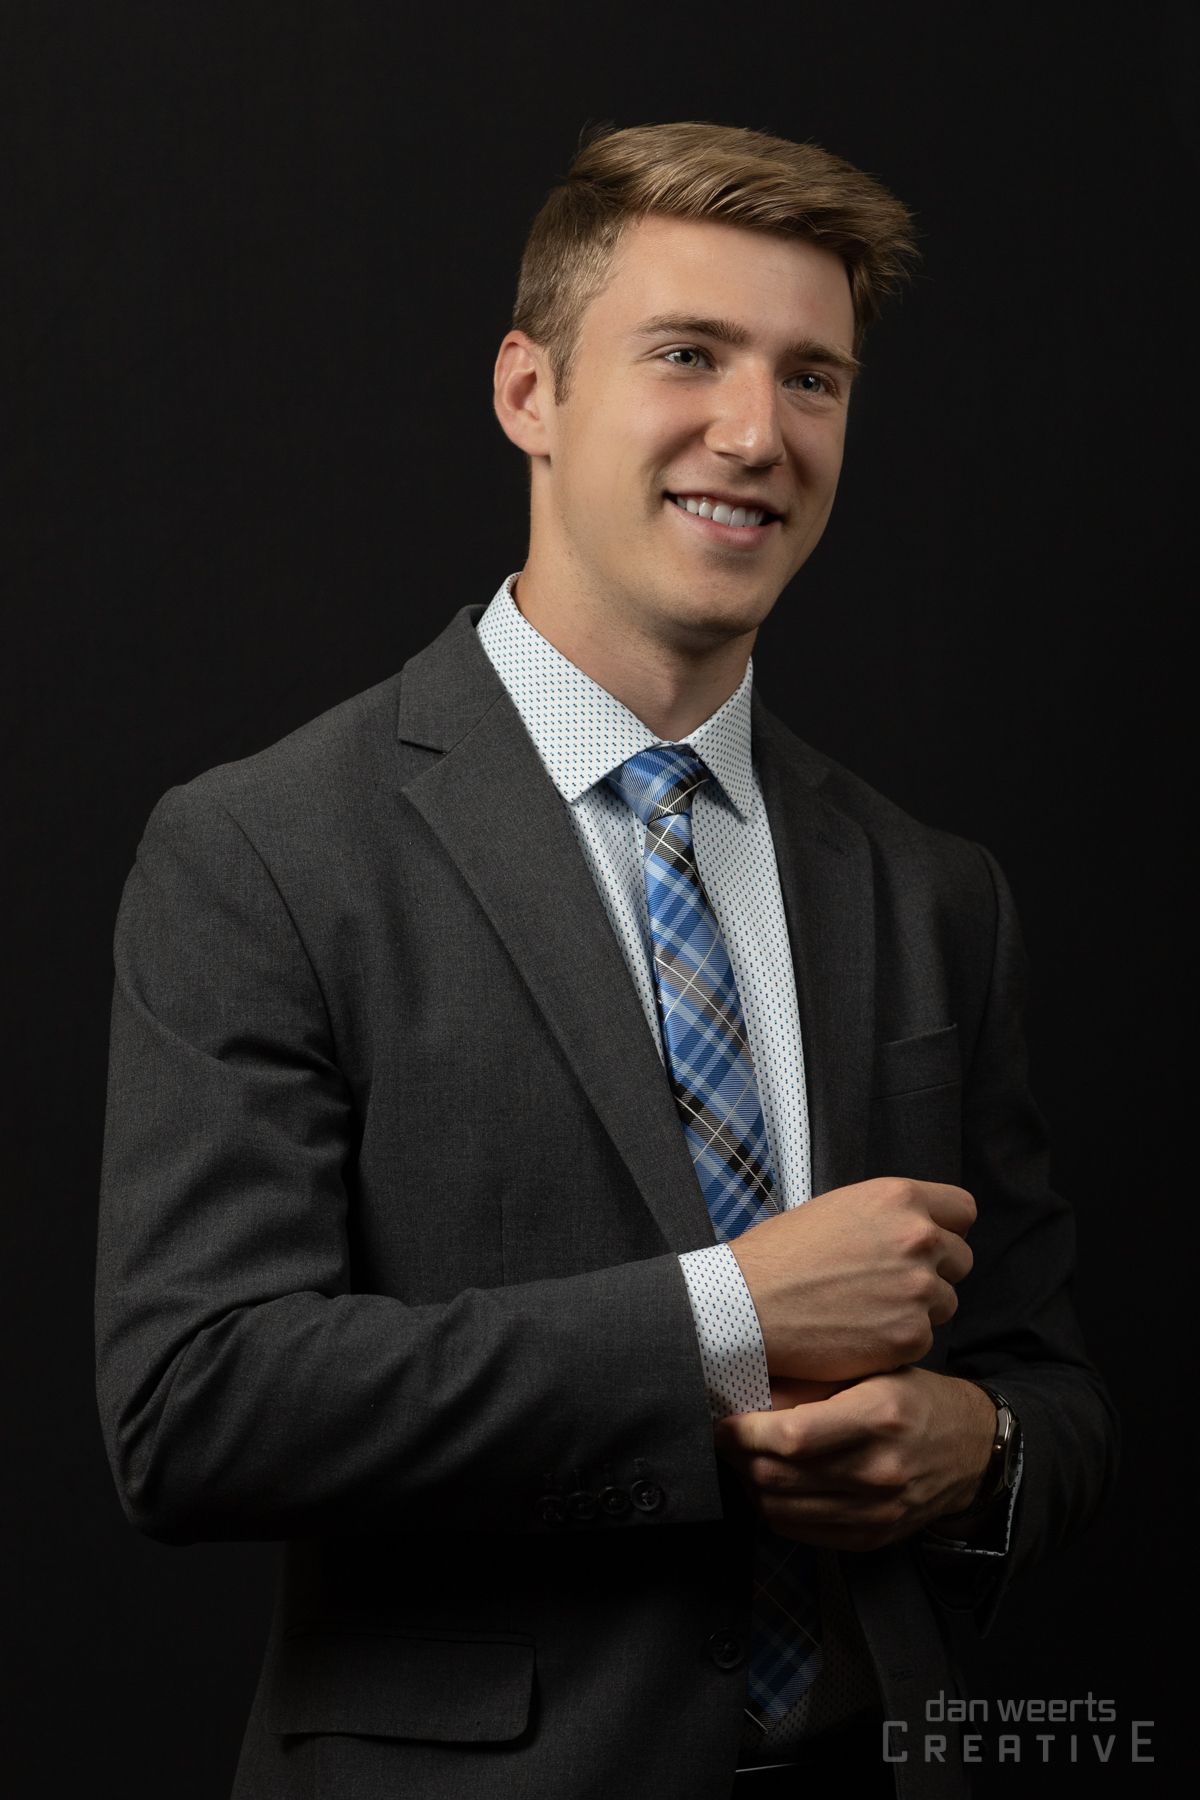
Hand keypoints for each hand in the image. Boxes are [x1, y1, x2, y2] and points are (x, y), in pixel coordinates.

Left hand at [713, 1368, 995, 1550]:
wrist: (971, 1451)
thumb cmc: (914, 1399)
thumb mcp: (873, 1371)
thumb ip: (815, 1382)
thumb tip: (748, 1385)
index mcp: (878, 1417)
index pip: (791, 1437)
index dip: (745, 1432)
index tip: (724, 1420)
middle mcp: (878, 1470)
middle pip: (779, 1476)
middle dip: (738, 1457)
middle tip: (724, 1438)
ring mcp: (876, 1511)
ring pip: (781, 1509)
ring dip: (750, 1484)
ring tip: (742, 1459)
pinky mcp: (871, 1537)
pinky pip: (800, 1531)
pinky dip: (774, 1509)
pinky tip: (770, 1485)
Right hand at [729, 1177, 974, 1379]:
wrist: (748, 1305)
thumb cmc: (780, 1257)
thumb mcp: (836, 1209)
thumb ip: (885, 1217)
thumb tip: (913, 1227)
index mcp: (899, 1197)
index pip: (962, 1210)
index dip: (946, 1229)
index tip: (928, 1245)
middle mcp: (918, 1238)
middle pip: (960, 1259)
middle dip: (934, 1272)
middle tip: (889, 1285)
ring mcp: (919, 1288)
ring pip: (945, 1303)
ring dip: (917, 1310)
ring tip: (867, 1311)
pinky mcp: (911, 1335)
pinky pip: (923, 1339)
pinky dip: (898, 1342)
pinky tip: (859, 1335)